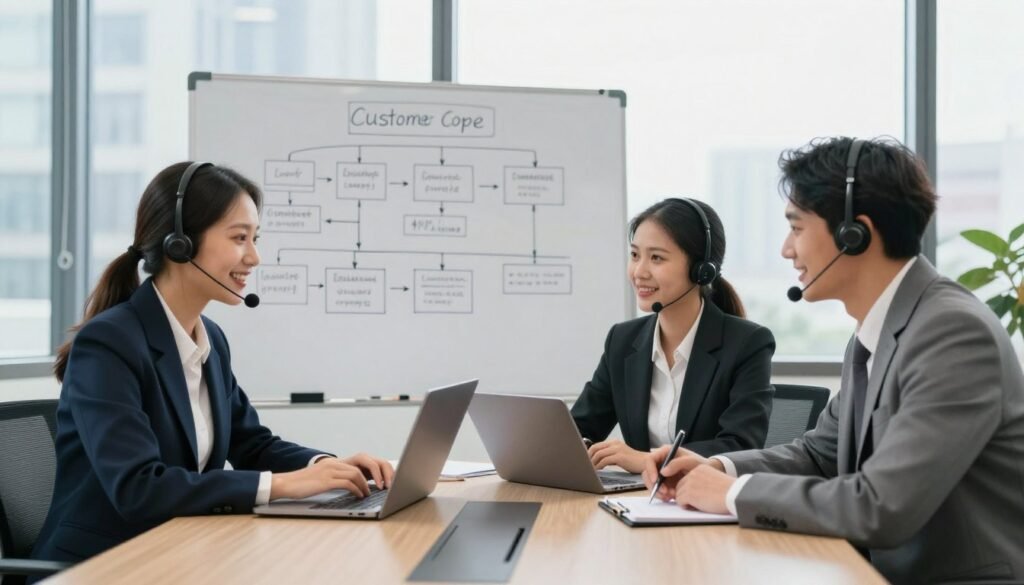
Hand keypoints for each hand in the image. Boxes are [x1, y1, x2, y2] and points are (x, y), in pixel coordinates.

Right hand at [269, 453, 393, 500]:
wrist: (285, 484)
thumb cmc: (304, 484)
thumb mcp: (324, 478)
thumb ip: (339, 478)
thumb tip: (356, 485)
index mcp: (336, 461)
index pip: (363, 458)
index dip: (377, 467)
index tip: (385, 479)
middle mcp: (335, 462)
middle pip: (365, 461)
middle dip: (379, 473)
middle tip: (385, 486)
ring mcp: (330, 470)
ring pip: (357, 472)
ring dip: (367, 484)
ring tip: (369, 494)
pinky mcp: (325, 480)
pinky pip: (347, 482)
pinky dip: (356, 490)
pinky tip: (359, 496)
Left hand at [587, 439, 646, 472]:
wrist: (646, 463)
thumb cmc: (633, 462)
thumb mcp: (619, 456)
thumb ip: (609, 456)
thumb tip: (597, 461)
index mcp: (614, 442)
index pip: (596, 445)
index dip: (589, 453)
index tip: (585, 460)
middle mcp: (615, 444)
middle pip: (595, 448)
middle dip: (588, 457)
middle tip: (585, 465)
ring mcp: (618, 449)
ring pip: (599, 454)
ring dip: (593, 462)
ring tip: (590, 469)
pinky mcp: (620, 457)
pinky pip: (605, 460)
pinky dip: (599, 466)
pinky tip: (598, 470)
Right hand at [641, 446, 724, 500]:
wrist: (708, 473)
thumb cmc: (701, 463)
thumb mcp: (691, 461)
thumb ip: (677, 463)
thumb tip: (662, 471)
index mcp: (665, 452)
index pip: (649, 460)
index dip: (650, 470)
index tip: (655, 480)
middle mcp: (661, 462)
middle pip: (648, 473)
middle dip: (654, 484)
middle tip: (665, 493)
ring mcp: (662, 473)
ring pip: (651, 483)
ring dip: (658, 491)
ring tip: (670, 496)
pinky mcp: (665, 482)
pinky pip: (658, 489)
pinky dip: (663, 495)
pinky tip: (671, 497)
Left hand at [672, 464, 734, 514]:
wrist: (734, 495)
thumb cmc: (729, 492)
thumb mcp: (714, 480)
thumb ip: (702, 482)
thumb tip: (693, 491)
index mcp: (700, 468)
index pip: (686, 479)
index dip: (690, 490)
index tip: (698, 496)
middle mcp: (693, 473)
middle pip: (680, 486)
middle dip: (686, 496)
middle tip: (697, 502)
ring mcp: (690, 483)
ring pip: (678, 494)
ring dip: (686, 501)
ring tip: (700, 504)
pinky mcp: (689, 493)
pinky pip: (680, 501)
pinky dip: (686, 506)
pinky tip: (697, 507)